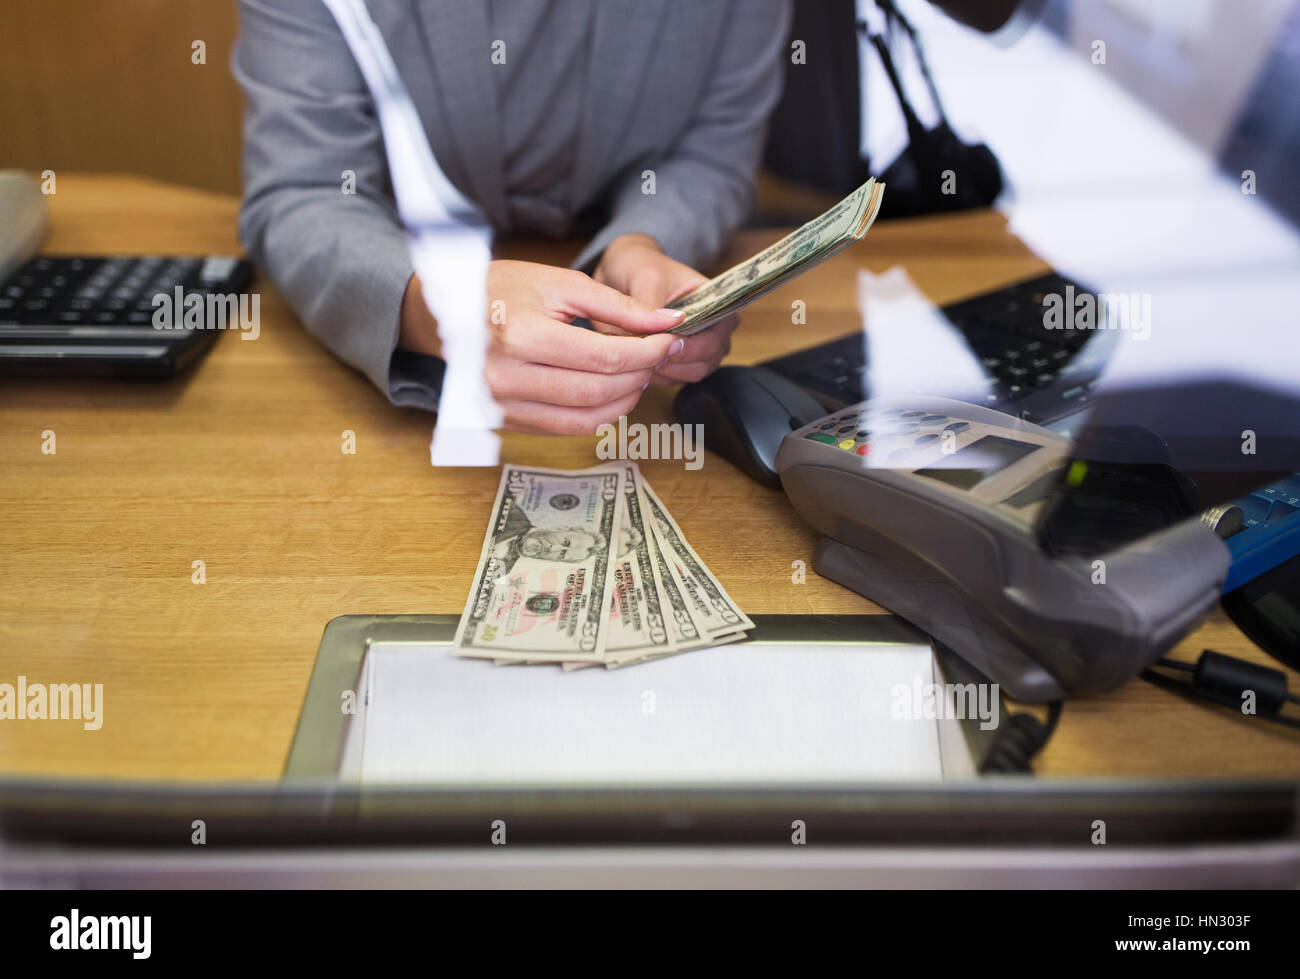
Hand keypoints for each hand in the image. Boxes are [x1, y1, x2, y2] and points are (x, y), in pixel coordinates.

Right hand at [399, 261, 685, 433]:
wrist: (443, 314)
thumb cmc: (501, 289)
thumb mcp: (559, 282)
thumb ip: (618, 305)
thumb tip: (670, 321)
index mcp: (520, 335)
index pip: (602, 357)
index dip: (647, 352)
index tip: (671, 338)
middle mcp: (508, 378)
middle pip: (598, 391)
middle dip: (641, 374)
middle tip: (661, 353)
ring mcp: (504, 406)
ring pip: (587, 418)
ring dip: (626, 398)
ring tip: (641, 371)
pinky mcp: (507, 422)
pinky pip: (567, 428)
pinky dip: (601, 413)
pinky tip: (614, 389)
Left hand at [593, 233, 738, 385]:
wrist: (621, 273)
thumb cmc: (641, 266)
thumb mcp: (645, 276)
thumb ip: (651, 303)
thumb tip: (656, 330)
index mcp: (718, 304)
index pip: (717, 336)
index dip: (692, 347)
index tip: (664, 344)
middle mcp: (714, 330)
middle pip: (706, 361)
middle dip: (675, 361)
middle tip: (643, 352)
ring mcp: (698, 349)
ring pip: (689, 374)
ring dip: (663, 369)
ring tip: (635, 352)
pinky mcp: (678, 362)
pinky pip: (671, 378)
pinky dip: (653, 374)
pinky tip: (634, 358)